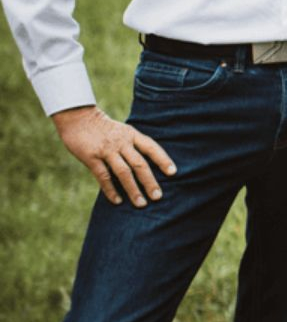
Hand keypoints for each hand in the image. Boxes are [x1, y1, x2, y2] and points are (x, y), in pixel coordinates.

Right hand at [51, 106, 175, 206]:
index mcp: (132, 135)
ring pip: (124, 172)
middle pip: (140, 163)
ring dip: (133, 189)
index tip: (173, 173)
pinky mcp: (91, 158)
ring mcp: (107, 150)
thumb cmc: (104, 128)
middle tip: (158, 196)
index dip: (163, 160)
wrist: (78, 118)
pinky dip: (111, 190)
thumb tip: (147, 165)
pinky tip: (118, 200)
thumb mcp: (123, 131)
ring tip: (141, 204)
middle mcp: (122, 142)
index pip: (151, 147)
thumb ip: (133, 145)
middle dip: (150, 181)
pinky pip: (103, 176)